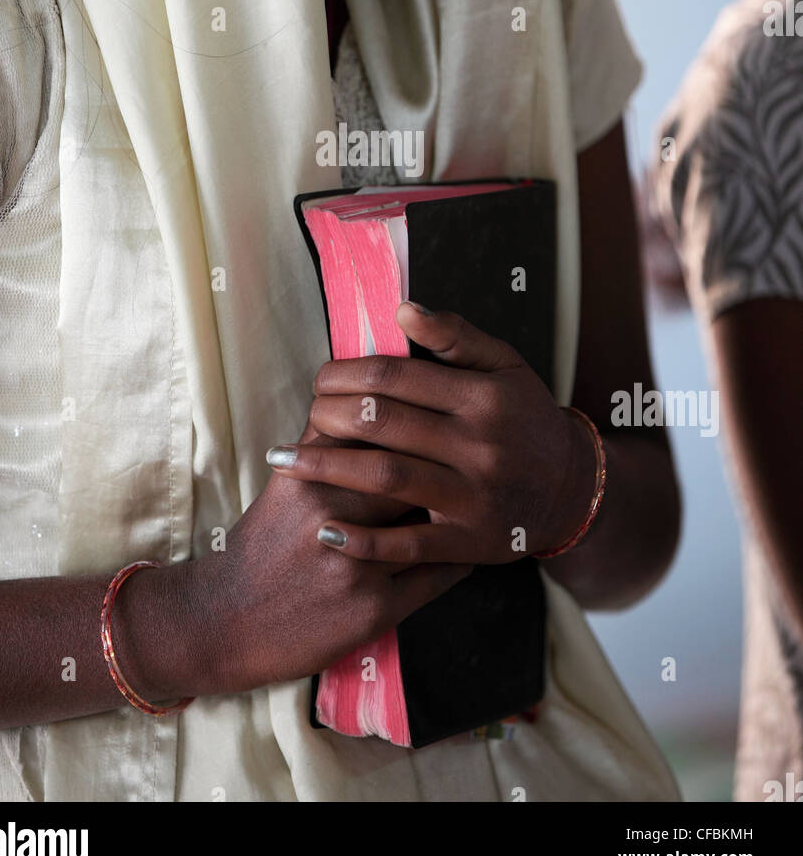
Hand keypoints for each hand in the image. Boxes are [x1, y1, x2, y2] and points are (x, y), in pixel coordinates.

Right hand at [189, 416, 470, 695]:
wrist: (228, 620)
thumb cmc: (263, 544)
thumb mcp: (286, 484)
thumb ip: (325, 442)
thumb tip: (369, 395)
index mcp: (309, 478)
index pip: (376, 431)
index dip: (414, 417)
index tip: (440, 410)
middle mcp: (332, 517)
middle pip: (410, 471)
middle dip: (442, 460)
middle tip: (472, 449)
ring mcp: (355, 567)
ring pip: (430, 522)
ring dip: (459, 507)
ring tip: (477, 492)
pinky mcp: (373, 610)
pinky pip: (437, 575)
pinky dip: (459, 555)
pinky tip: (469, 542)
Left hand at [266, 302, 596, 565]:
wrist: (572, 490)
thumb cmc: (524, 418)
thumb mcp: (505, 365)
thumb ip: (455, 336)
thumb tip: (402, 309)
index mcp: (483, 396)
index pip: (395, 377)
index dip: (346, 374)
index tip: (320, 379)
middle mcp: (479, 445)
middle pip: (383, 424)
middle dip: (329, 416)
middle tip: (304, 416)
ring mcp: (474, 497)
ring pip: (385, 477)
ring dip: (326, 468)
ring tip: (284, 462)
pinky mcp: (470, 544)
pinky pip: (407, 545)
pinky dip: (363, 540)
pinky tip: (325, 528)